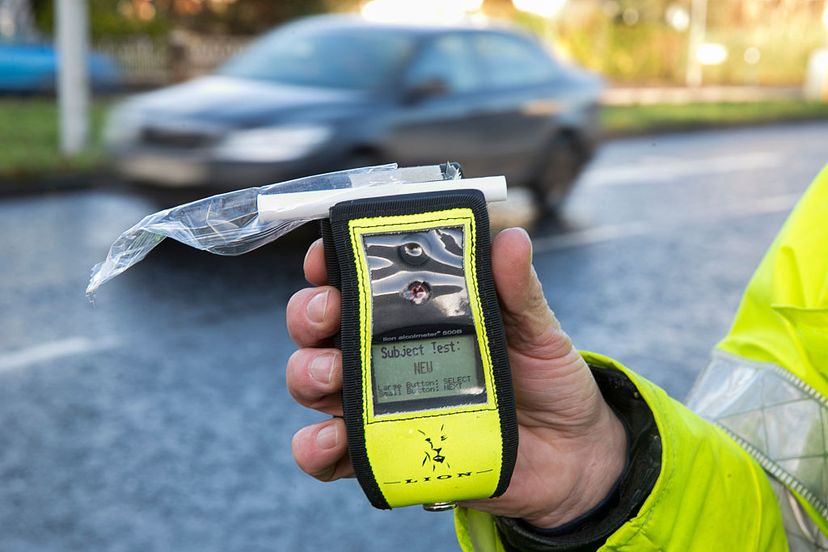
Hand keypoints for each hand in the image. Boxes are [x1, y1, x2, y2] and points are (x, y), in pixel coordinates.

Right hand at [285, 228, 626, 527]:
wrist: (571, 454)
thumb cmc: (546, 380)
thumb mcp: (537, 329)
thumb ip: (518, 289)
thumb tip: (511, 239)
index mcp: (415, 310)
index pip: (356, 277)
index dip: (330, 260)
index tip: (327, 256)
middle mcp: (384, 351)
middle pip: (319, 325)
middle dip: (309, 313)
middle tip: (328, 312)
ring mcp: (379, 401)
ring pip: (313, 381)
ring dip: (307, 373)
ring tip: (331, 375)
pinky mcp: (383, 450)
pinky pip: (331, 452)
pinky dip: (316, 447)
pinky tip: (330, 439)